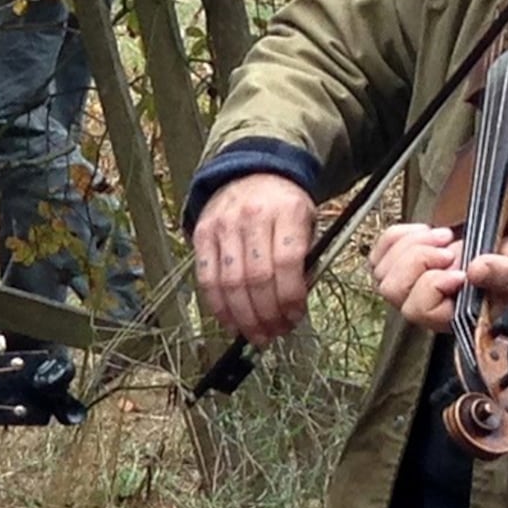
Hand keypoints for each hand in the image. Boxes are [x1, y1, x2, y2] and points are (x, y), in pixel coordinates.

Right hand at [192, 173, 317, 344]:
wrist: (250, 174)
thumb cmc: (284, 206)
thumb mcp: (306, 221)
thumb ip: (304, 258)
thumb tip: (293, 305)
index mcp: (287, 211)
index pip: (287, 261)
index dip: (290, 296)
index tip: (295, 317)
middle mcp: (252, 216)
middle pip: (256, 277)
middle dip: (267, 314)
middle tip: (275, 333)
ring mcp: (223, 225)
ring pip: (230, 283)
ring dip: (243, 317)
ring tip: (256, 334)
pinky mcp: (201, 235)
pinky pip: (207, 279)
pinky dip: (219, 307)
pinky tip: (232, 322)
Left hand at [371, 221, 507, 332]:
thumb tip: (476, 268)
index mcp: (459, 316)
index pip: (420, 310)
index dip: (432, 286)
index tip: (461, 269)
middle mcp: (432, 306)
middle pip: (394, 290)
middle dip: (418, 261)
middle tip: (449, 246)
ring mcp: (417, 286)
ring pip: (383, 272)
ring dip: (409, 246)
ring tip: (444, 236)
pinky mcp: (412, 265)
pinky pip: (380, 255)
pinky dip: (397, 237)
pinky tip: (426, 231)